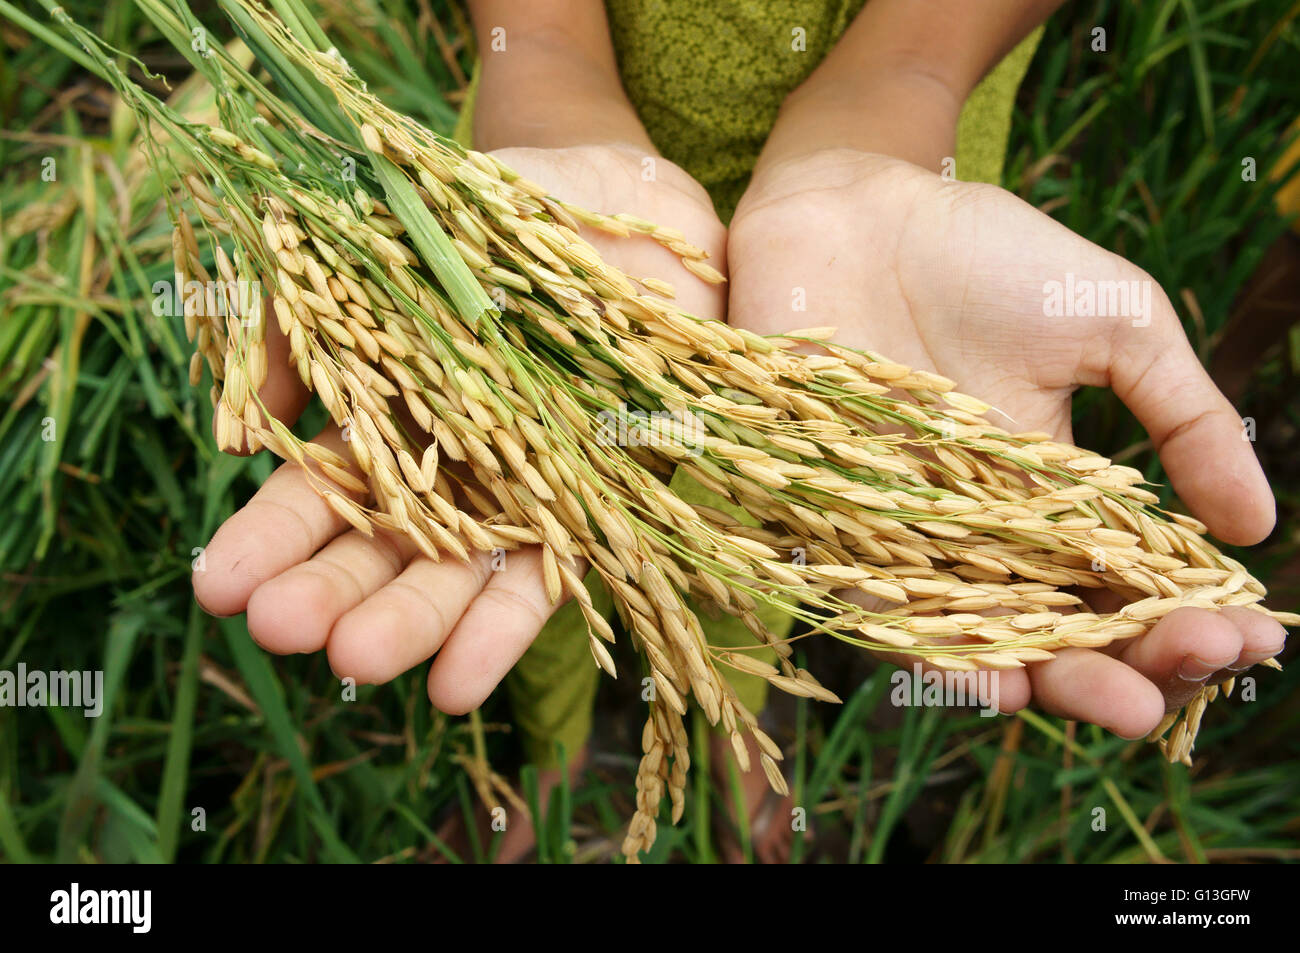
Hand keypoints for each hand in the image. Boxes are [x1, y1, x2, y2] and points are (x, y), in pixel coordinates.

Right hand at [193, 144, 724, 711]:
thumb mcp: (388, 243)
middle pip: (382, 544)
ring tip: (356, 661)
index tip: (219, 585)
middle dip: (329, 589)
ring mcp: (522, 493)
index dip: (272, 537)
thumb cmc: (498, 218)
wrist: (624, 204)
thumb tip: (238, 420)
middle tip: (279, 627)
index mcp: (392, 411)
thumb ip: (308, 319)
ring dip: (406, 621)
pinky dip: (503, 630)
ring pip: (456, 573)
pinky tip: (456, 684)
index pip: (321, 488)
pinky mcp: (597, 508)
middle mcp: (451, 467)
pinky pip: (549, 578)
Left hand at [726, 149, 1283, 736]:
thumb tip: (1256, 525)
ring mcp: (904, 532)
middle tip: (1184, 679)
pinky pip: (878, 606)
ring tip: (1113, 702)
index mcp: (1052, 495)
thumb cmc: (984, 255)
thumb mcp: (1113, 321)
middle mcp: (979, 531)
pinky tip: (993, 685)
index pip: (1123, 586)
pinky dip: (931, 651)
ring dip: (1049, 680)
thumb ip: (1181, 415)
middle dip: (1124, 667)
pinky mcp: (828, 521)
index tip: (1248, 636)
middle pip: (1056, 632)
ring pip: (977, 637)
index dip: (1183, 619)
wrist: (853, 208)